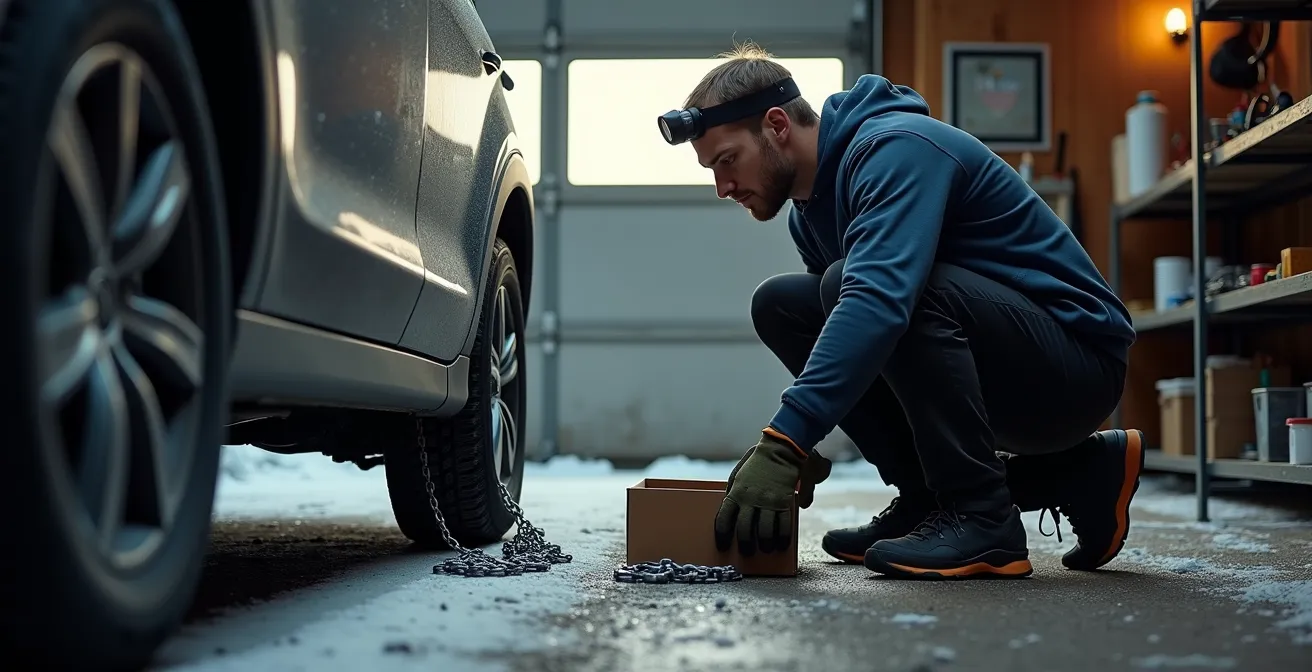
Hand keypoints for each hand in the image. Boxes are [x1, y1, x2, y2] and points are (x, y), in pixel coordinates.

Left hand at [714, 430, 817, 554]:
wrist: (780, 450)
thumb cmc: (756, 463)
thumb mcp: (738, 475)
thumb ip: (734, 494)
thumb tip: (733, 513)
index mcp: (736, 492)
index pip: (724, 518)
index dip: (722, 535)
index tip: (722, 546)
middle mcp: (751, 500)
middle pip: (745, 530)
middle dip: (745, 545)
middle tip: (747, 552)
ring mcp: (768, 502)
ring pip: (765, 532)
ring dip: (765, 545)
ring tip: (765, 550)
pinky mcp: (784, 502)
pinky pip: (783, 525)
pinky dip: (782, 538)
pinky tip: (781, 545)